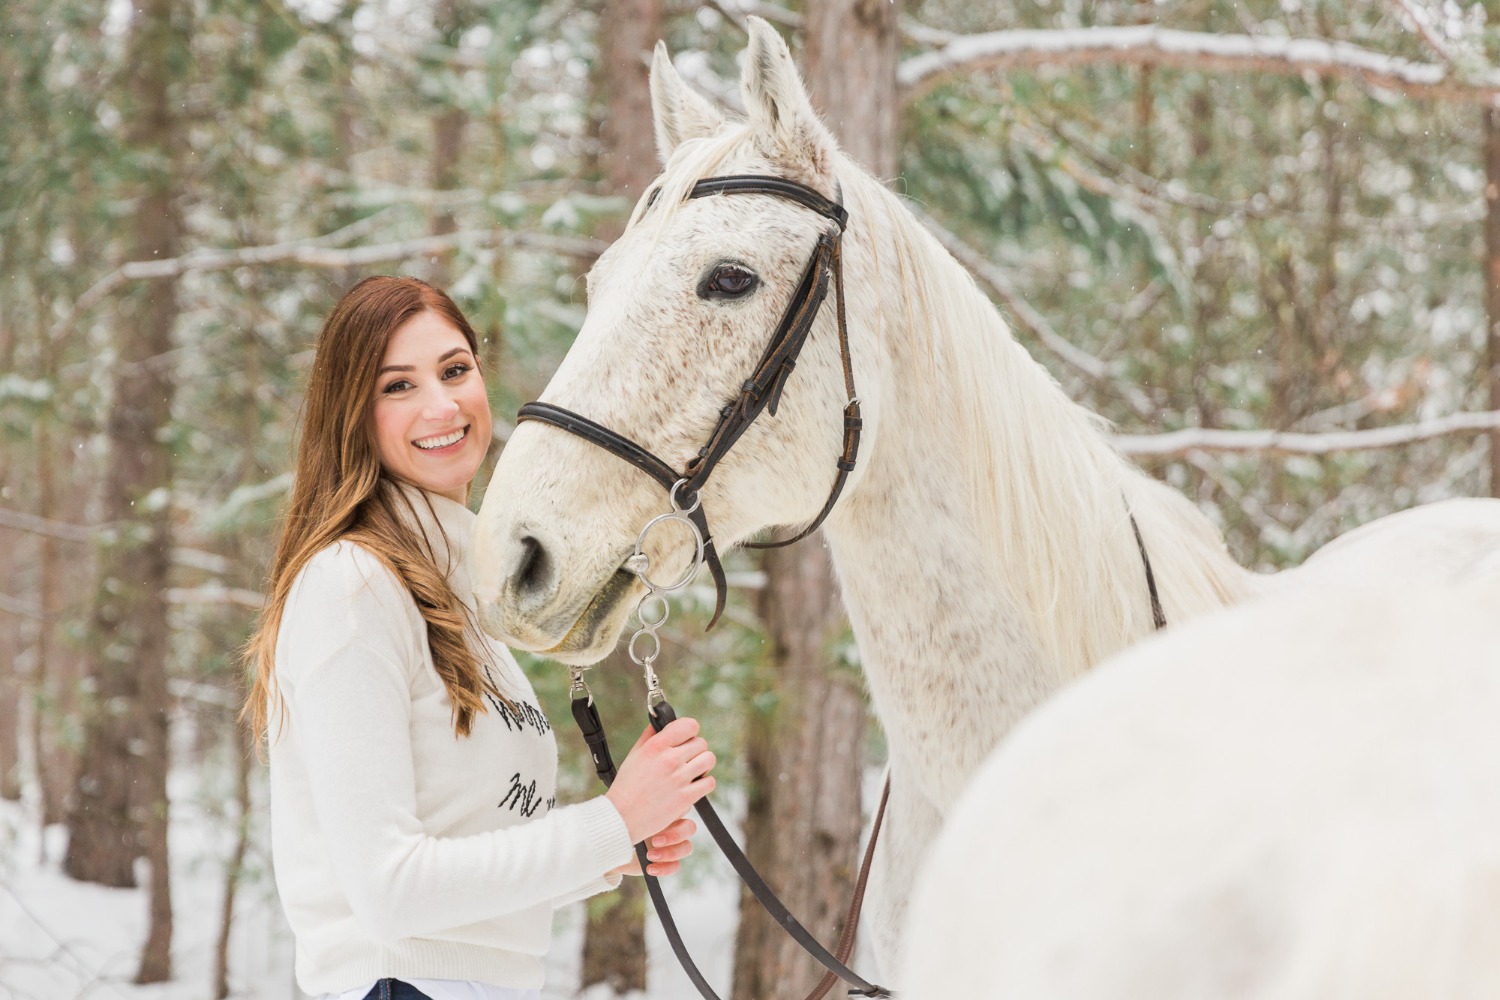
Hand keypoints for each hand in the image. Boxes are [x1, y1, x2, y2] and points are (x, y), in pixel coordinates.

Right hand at [604, 716, 715, 844]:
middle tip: (686, 758)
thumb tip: (661, 720)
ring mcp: (679, 779)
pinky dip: (704, 783)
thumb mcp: (635, 754)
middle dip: (695, 749)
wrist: (622, 816)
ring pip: (708, 760)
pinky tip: (694, 784)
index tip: (686, 736)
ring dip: (703, 764)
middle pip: (701, 743)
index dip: (690, 730)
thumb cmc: (627, 785)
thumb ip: (650, 735)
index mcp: (656, 746)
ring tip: (692, 770)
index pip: (689, 725)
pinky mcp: (686, 798)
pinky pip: (709, 782)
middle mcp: (669, 760)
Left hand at [607, 817, 696, 877]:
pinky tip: (650, 868)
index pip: (684, 808)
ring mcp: (671, 845)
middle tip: (655, 841)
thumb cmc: (620, 826)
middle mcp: (671, 828)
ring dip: (670, 853)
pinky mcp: (667, 862)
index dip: (679, 813)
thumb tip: (647, 800)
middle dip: (675, 835)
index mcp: (666, 812)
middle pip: (690, 828)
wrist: (611, 847)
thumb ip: (640, 808)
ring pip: (686, 848)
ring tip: (650, 855)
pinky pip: (676, 866)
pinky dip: (665, 868)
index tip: (661, 818)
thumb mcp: (628, 815)